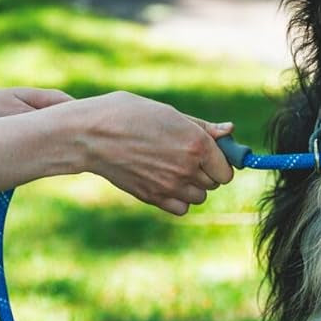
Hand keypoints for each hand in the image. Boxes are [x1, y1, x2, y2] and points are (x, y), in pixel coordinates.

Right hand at [69, 92, 234, 215]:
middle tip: (185, 155)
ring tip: (172, 167)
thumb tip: (229, 131)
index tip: (209, 153)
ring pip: (199, 196)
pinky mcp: (153, 198)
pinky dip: (178, 199)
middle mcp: (187, 168)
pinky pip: (181, 208)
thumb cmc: (129, 114)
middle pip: (215, 183)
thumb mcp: (169, 112)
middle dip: (206, 171)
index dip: (220, 161)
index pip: (227, 168)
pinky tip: (164, 181)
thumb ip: (203, 126)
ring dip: (192, 185)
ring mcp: (170, 186)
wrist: (90, 135)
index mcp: (196, 143)